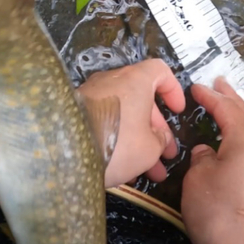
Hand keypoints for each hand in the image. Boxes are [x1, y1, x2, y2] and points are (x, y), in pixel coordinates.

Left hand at [77, 59, 185, 187]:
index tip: (178, 111)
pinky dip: (119, 142)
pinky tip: (125, 169)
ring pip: (124, 116)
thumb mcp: (150, 148)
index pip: (160, 71)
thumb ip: (160, 139)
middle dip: (157, 130)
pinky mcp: (76, 114)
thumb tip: (159, 137)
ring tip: (151, 172)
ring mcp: (91, 97)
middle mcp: (111, 82)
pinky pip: (106, 124)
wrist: (66, 154)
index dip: (173, 90)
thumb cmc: (118, 145)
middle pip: (142, 100)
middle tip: (166, 155)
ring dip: (140, 142)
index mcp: (134, 81)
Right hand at [181, 77, 243, 243]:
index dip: (210, 96)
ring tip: (227, 107)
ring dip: (239, 117)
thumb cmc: (219, 214)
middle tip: (219, 83)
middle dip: (231, 98)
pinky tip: (235, 144)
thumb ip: (201, 158)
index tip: (195, 86)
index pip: (226, 109)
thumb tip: (207, 151)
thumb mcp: (198, 180)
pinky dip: (242, 138)